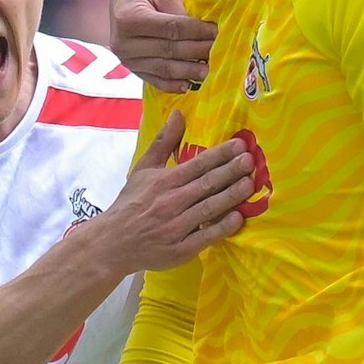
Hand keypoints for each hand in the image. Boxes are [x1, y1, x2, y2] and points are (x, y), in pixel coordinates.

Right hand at [91, 111, 254, 274]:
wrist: (113, 241)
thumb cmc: (132, 202)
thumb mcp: (143, 168)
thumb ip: (164, 142)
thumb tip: (178, 113)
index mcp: (164, 181)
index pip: (198, 164)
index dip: (221, 154)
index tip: (240, 145)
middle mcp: (172, 201)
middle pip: (207, 184)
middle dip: (231, 171)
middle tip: (251, 161)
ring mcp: (177, 226)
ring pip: (209, 208)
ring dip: (231, 196)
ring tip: (249, 184)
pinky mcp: (181, 249)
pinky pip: (205, 237)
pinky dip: (222, 228)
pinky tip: (238, 218)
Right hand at [109, 0, 214, 92]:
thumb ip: (180, 12)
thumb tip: (204, 34)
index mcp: (129, 19)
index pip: (171, 29)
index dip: (196, 32)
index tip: (216, 32)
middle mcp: (123, 42)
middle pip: (169, 50)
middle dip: (196, 51)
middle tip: (218, 51)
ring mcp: (126, 59)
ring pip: (163, 68)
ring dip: (188, 71)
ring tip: (208, 71)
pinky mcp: (131, 68)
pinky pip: (154, 80)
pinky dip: (172, 84)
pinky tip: (188, 85)